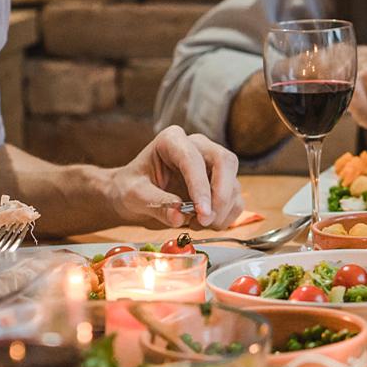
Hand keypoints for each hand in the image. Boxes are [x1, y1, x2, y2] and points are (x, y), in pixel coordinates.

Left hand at [110, 125, 242, 228]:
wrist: (134, 196)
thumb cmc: (131, 188)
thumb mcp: (134, 196)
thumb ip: (156, 204)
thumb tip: (179, 216)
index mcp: (172, 140)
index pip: (193, 159)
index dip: (200, 186)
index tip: (201, 213)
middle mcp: (197, 147)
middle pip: (225, 162)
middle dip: (221, 196)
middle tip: (207, 221)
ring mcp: (212, 165)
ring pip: (234, 184)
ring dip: (221, 211)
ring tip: (196, 225)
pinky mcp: (221, 184)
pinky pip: (235, 200)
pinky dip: (226, 217)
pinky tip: (204, 224)